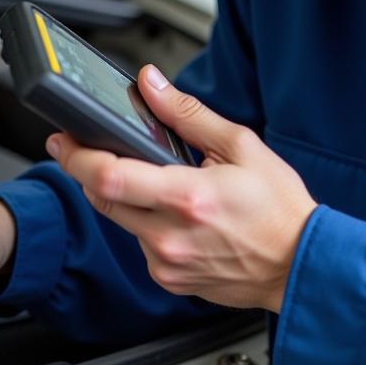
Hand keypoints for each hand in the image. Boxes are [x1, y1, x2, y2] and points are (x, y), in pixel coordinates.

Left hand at [46, 65, 316, 312]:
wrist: (302, 268)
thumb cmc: (279, 210)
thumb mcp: (240, 146)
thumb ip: (186, 113)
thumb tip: (151, 84)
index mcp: (187, 198)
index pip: (109, 178)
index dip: (76, 156)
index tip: (63, 139)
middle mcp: (170, 236)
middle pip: (101, 199)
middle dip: (86, 169)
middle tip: (82, 146)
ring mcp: (167, 263)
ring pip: (119, 220)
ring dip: (121, 196)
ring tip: (152, 180)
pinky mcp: (169, 280)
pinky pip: (138, 242)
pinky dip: (143, 222)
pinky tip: (172, 213)